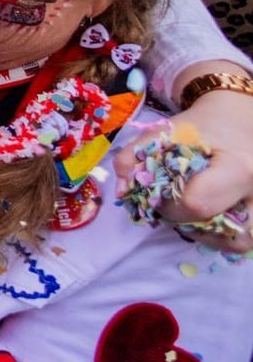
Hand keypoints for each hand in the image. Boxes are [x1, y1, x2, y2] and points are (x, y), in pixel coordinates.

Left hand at [115, 76, 252, 253]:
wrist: (238, 119)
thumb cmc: (201, 126)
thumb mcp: (164, 132)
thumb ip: (133, 156)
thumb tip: (121, 191)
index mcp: (238, 167)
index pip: (196, 205)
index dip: (169, 204)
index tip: (161, 191)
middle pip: (216, 227)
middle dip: (183, 219)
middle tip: (174, 201)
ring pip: (238, 242)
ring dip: (208, 235)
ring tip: (192, 213)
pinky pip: (243, 239)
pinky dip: (223, 236)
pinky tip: (208, 218)